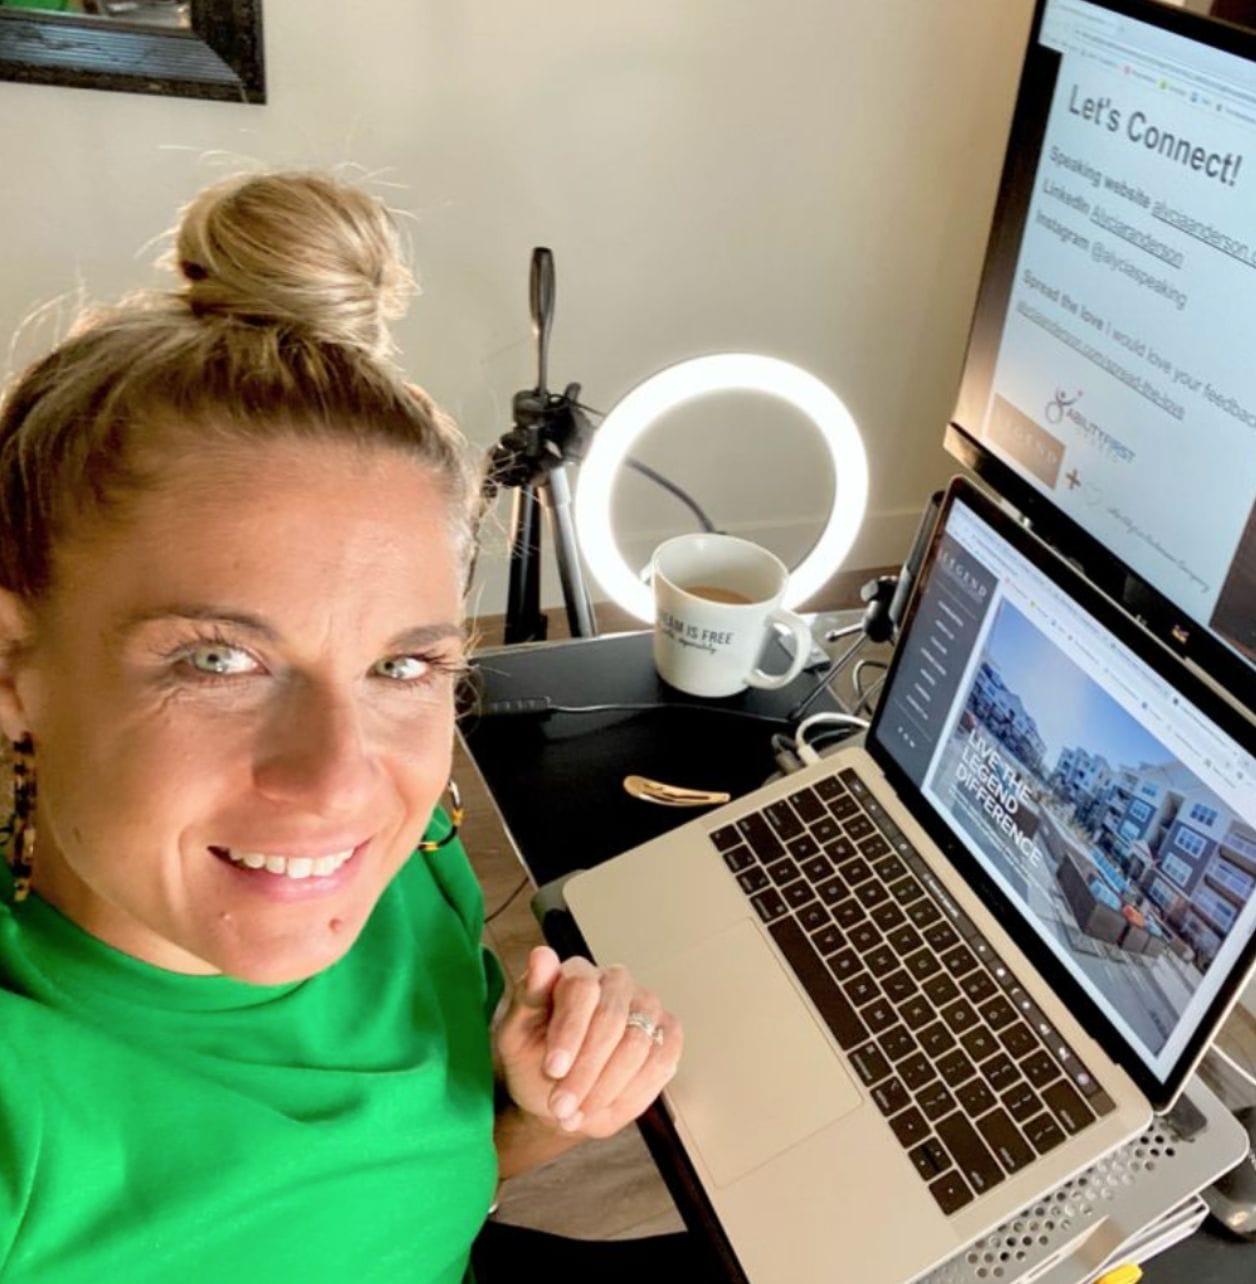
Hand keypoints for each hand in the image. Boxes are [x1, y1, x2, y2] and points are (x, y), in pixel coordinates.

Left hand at [493, 946, 682, 1138]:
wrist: (557, 1094)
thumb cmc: (533, 1058)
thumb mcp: (516, 1032)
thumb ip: (529, 995)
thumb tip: (541, 954)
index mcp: (577, 972)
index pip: (582, 989)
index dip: (569, 1031)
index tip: (553, 1069)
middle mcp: (616, 981)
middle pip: (612, 1020)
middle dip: (585, 1070)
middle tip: (560, 1107)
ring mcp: (646, 1006)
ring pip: (639, 1045)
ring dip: (605, 1088)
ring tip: (575, 1116)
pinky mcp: (667, 1034)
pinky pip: (661, 1063)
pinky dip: (631, 1095)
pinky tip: (603, 1111)